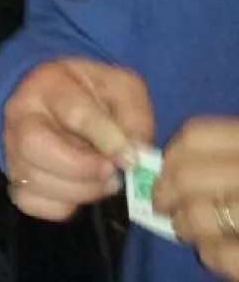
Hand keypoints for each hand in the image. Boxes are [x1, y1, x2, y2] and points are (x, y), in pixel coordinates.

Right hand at [0, 59, 152, 221]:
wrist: (62, 104)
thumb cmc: (94, 95)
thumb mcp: (123, 90)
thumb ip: (134, 118)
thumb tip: (132, 156)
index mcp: (50, 84)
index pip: (74, 113)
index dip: (106, 139)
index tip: (130, 158)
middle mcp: (20, 115)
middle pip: (35, 146)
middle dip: (81, 168)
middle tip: (110, 172)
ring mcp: (11, 147)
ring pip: (34, 179)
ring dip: (80, 191)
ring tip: (103, 181)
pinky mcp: (14, 176)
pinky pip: (31, 202)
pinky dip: (61, 206)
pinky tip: (79, 190)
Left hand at [156, 118, 238, 277]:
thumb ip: (228, 155)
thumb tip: (170, 165)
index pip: (196, 136)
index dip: (171, 154)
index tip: (164, 169)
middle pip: (188, 176)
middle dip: (165, 193)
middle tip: (163, 204)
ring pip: (200, 216)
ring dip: (183, 225)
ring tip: (184, 227)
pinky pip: (222, 255)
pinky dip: (209, 254)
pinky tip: (212, 250)